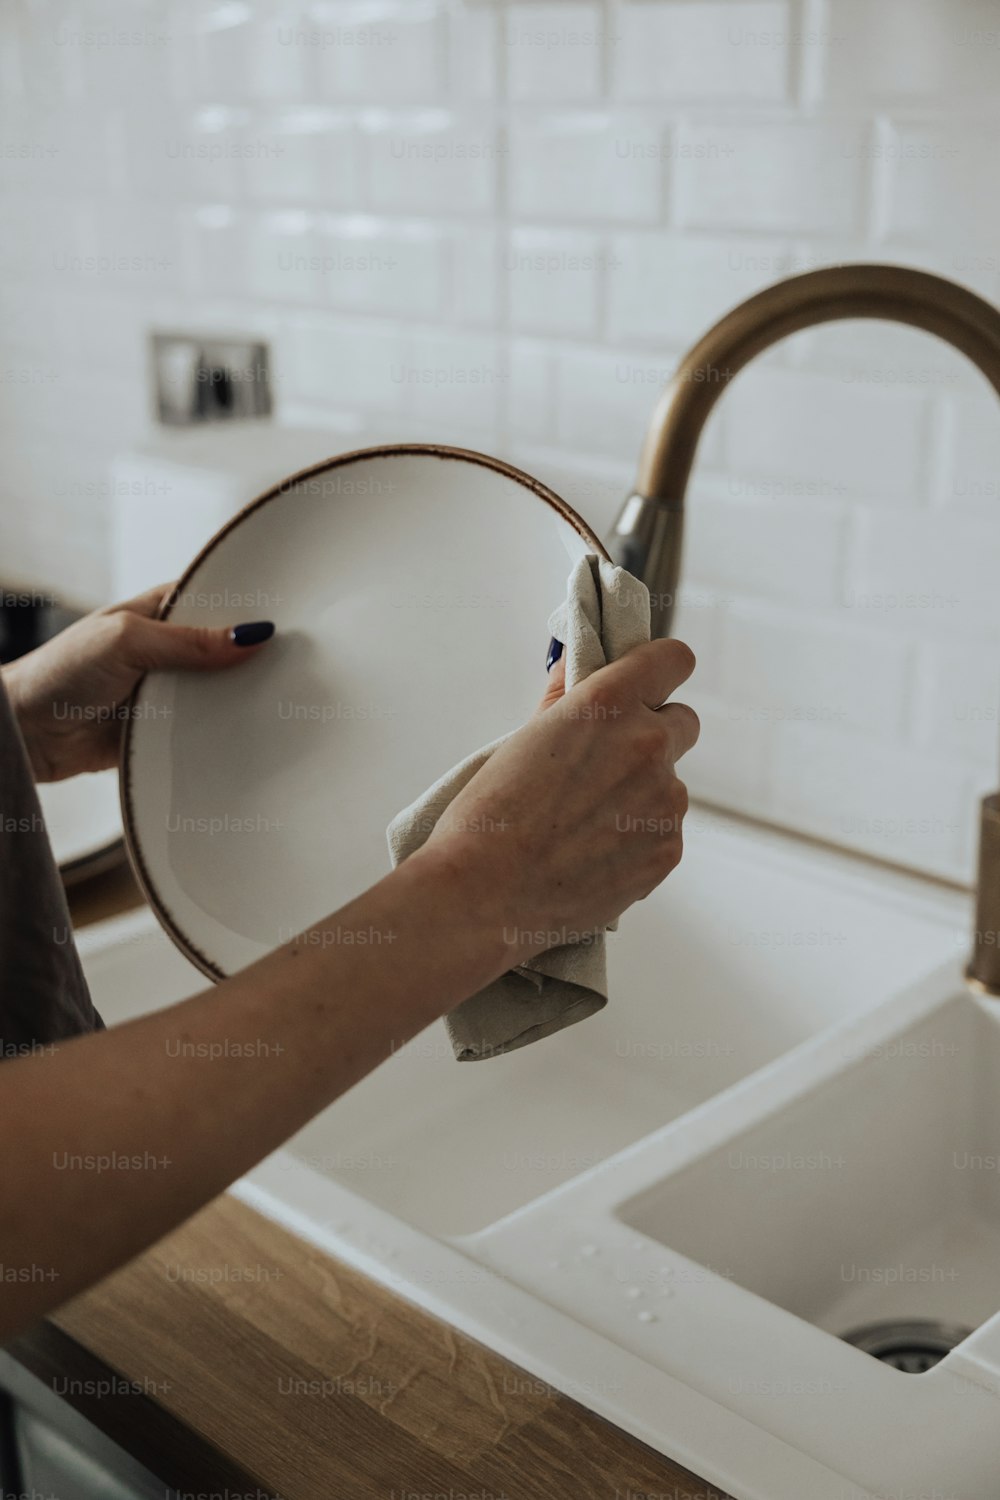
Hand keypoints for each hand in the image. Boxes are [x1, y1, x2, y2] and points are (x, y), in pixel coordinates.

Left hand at [2, 584, 274, 781]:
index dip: (252, 610)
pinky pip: (205, 731)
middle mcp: (171, 650)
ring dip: (242, 701)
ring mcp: (171, 691)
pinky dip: (222, 735)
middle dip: (257, 660)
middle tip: (301, 666)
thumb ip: (189, 641)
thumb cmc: (61, 671)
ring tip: (284, 703)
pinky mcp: (167, 730)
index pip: (219, 602)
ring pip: (222, 694)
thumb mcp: (127, 641)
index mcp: (161, 611)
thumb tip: (251, 636)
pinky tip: (250, 737)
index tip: (293, 621)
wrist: (27, 732)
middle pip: (229, 651)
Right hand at [420, 638, 698, 964]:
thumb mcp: (521, 741)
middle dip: (654, 735)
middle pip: (683, 721)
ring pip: (670, 782)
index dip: (662, 670)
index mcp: (607, 705)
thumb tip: (576, 669)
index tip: (650, 682)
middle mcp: (647, 744)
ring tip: (585, 824)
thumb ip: (563, 699)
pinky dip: (638, 838)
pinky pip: (664, 830)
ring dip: (642, 793)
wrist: (485, 897)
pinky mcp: (668, 848)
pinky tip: (593, 854)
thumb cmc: (489, 818)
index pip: (673, 659)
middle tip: (608, 764)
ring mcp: (664, 799)